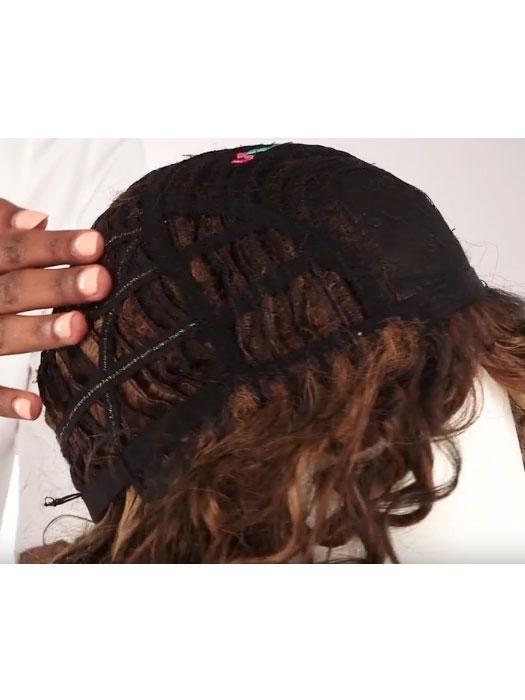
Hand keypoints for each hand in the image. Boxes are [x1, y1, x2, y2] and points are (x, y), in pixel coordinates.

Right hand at [0, 199, 111, 420]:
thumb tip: (39, 219)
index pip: (11, 249)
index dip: (52, 246)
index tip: (97, 243)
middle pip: (9, 290)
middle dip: (54, 286)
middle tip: (100, 282)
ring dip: (36, 332)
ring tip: (77, 327)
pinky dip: (0, 401)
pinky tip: (34, 407)